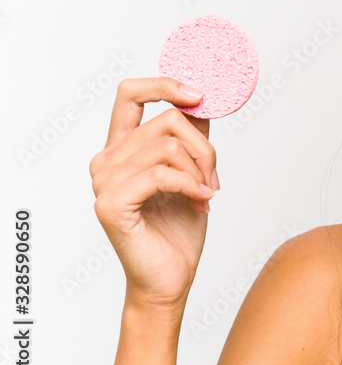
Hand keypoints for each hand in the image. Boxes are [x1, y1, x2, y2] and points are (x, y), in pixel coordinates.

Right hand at [90, 78, 218, 309]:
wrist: (169, 279)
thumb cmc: (178, 229)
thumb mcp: (192, 172)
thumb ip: (191, 138)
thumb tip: (203, 101)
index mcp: (121, 149)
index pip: (129, 94)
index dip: (164, 85)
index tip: (199, 95)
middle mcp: (106, 161)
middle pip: (166, 120)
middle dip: (204, 147)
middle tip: (215, 176)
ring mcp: (104, 182)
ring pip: (169, 146)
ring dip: (200, 170)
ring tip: (206, 193)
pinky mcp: (111, 203)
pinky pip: (163, 174)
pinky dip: (192, 185)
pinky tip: (202, 201)